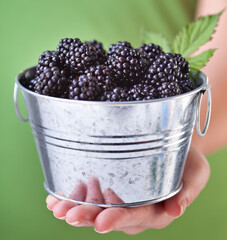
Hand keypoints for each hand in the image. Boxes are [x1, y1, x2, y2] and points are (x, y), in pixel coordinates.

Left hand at [46, 145, 209, 234]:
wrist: (175, 148)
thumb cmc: (186, 160)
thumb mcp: (195, 172)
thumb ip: (186, 192)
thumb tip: (175, 211)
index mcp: (156, 209)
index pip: (137, 216)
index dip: (119, 219)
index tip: (101, 222)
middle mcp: (136, 208)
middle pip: (111, 215)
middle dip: (89, 216)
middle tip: (68, 215)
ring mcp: (122, 199)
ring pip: (98, 207)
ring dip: (77, 208)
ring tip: (56, 207)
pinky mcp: (112, 188)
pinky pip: (92, 196)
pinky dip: (75, 197)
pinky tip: (56, 198)